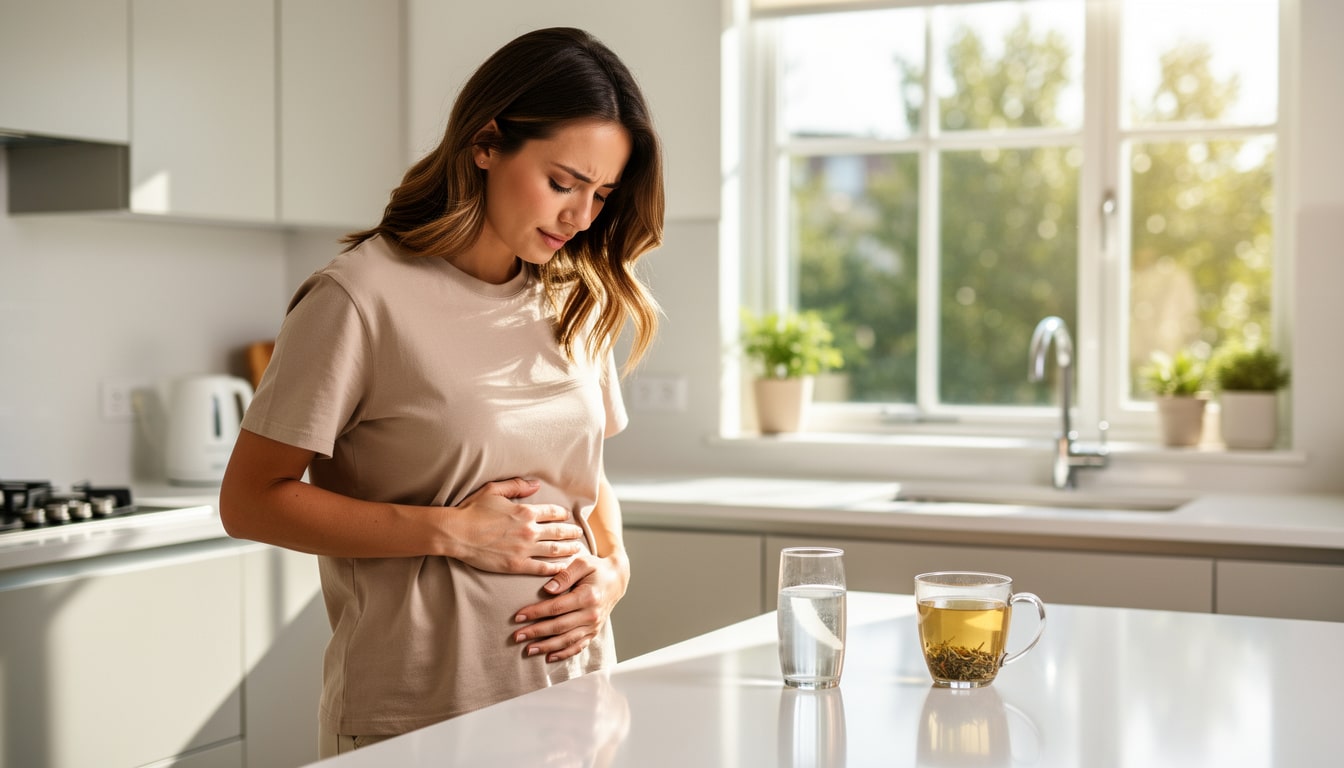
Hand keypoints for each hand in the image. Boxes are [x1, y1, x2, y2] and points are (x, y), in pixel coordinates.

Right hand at [447, 478, 584, 575]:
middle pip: (559, 532)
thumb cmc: (472, 510)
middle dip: (572, 533)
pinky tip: (563, 568)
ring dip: (569, 550)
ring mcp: (524, 549)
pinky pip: (542, 568)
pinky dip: (556, 568)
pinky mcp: (516, 565)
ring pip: (555, 550)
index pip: (553, 513)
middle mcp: (529, 530)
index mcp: (525, 511)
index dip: (563, 515)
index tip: (567, 517)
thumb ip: (517, 486)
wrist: (456, 533)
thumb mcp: (494, 490)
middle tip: (579, 534)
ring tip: (578, 550)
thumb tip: (536, 484)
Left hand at [511, 552, 628, 662]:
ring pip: (567, 640)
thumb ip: (564, 575)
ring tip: (528, 650)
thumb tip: (547, 590)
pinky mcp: (594, 632)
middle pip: (559, 627)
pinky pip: (578, 646)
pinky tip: (549, 657)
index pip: (556, 607)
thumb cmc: (596, 569)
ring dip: (546, 647)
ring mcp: (594, 625)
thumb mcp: (582, 563)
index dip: (536, 613)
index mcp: (588, 596)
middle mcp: (592, 614)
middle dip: (536, 633)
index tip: (518, 616)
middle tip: (517, 636)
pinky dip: (564, 654)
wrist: (617, 579)